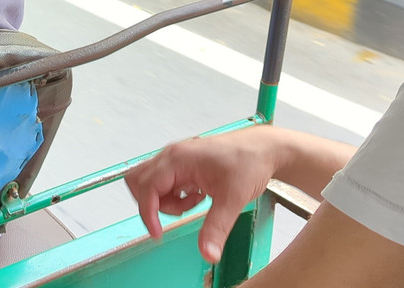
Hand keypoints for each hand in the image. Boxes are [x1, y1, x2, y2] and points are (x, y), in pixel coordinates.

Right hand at [125, 127, 279, 262]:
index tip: (157, 233)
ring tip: (193, 204)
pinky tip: (197, 197)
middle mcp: (172, 156)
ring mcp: (176, 159)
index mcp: (178, 159)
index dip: (148, 213)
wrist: (264, 150)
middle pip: (140, 182)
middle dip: (154, 204)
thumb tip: (206, 252)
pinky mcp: (182, 165)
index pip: (147, 187)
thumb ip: (216, 228)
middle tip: (180, 212)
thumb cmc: (248, 162)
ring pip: (150, 183)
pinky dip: (175, 197)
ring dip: (165, 201)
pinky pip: (165, 183)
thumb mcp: (233, 199)